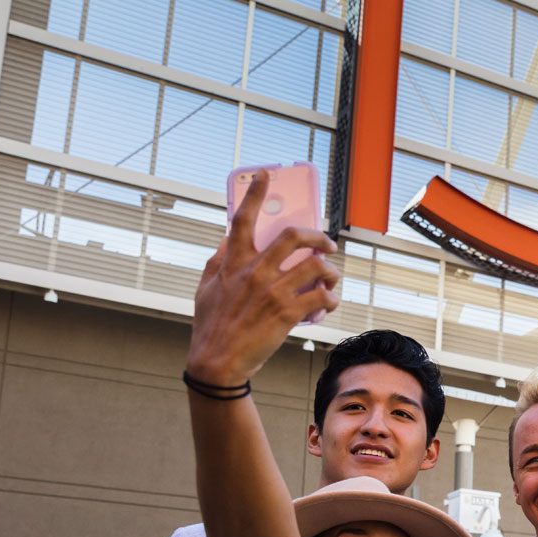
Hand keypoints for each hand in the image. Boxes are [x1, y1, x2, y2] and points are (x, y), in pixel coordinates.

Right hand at [186, 170, 339, 386]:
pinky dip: (331, 298)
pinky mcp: (286, 312)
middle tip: (328, 244)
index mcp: (232, 263)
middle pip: (294, 236)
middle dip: (318, 236)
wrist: (217, 362)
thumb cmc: (210, 327)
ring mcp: (271, 291)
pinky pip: (321, 296)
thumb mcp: (205, 289)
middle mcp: (254, 272)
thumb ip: (217, 261)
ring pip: (316, 266)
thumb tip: (226, 239)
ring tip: (332, 278)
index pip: (243, 219)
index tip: (267, 174)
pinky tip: (329, 303)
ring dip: (331, 271)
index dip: (255, 193)